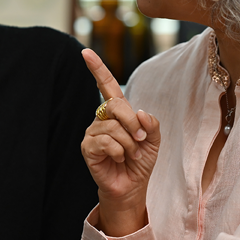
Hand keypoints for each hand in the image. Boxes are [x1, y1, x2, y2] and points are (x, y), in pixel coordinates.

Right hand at [81, 49, 160, 235]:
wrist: (132, 187)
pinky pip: (106, 142)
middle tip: (140, 140)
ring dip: (128, 143)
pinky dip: (118, 151)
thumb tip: (139, 111)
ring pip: (114, 127)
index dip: (97, 68)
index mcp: (117, 112)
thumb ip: (151, 123)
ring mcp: (93, 132)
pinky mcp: (88, 147)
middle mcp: (102, 119)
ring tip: (130, 155)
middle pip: (116, 105)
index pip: (106, 86)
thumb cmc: (140, 161)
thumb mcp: (154, 140)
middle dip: (133, 123)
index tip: (85, 52)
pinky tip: (118, 159)